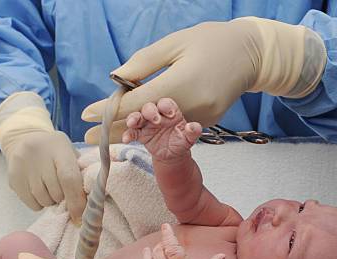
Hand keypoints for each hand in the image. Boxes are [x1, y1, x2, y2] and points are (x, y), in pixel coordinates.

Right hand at [0, 92, 85, 221]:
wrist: (23, 138)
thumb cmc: (55, 151)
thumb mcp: (70, 153)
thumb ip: (80, 174)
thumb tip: (86, 207)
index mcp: (58, 146)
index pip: (69, 177)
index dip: (76, 200)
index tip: (80, 216)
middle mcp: (37, 154)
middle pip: (56, 192)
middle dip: (64, 198)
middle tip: (64, 190)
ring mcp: (22, 165)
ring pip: (44, 200)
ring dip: (52, 201)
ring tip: (50, 188)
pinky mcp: (13, 178)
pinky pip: (32, 204)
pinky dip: (40, 204)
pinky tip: (39, 190)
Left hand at [82, 17, 325, 143]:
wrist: (250, 55)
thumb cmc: (210, 41)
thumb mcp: (174, 43)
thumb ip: (144, 64)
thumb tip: (116, 79)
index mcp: (182, 82)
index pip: (137, 102)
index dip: (110, 110)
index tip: (87, 115)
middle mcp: (191, 107)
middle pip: (144, 124)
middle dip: (114, 130)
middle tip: (88, 138)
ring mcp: (200, 119)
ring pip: (158, 130)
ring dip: (132, 132)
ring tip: (105, 138)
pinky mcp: (205, 124)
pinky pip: (173, 129)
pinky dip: (153, 129)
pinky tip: (134, 130)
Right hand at [123, 98, 201, 161]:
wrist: (173, 154)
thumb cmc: (181, 141)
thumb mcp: (189, 138)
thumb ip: (193, 132)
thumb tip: (193, 127)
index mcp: (170, 112)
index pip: (166, 103)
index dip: (166, 106)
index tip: (170, 115)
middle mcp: (157, 115)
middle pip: (149, 107)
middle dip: (150, 111)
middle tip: (155, 120)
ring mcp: (147, 124)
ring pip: (138, 116)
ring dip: (134, 118)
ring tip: (132, 123)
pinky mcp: (140, 134)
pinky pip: (132, 132)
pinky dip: (128, 134)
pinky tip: (126, 139)